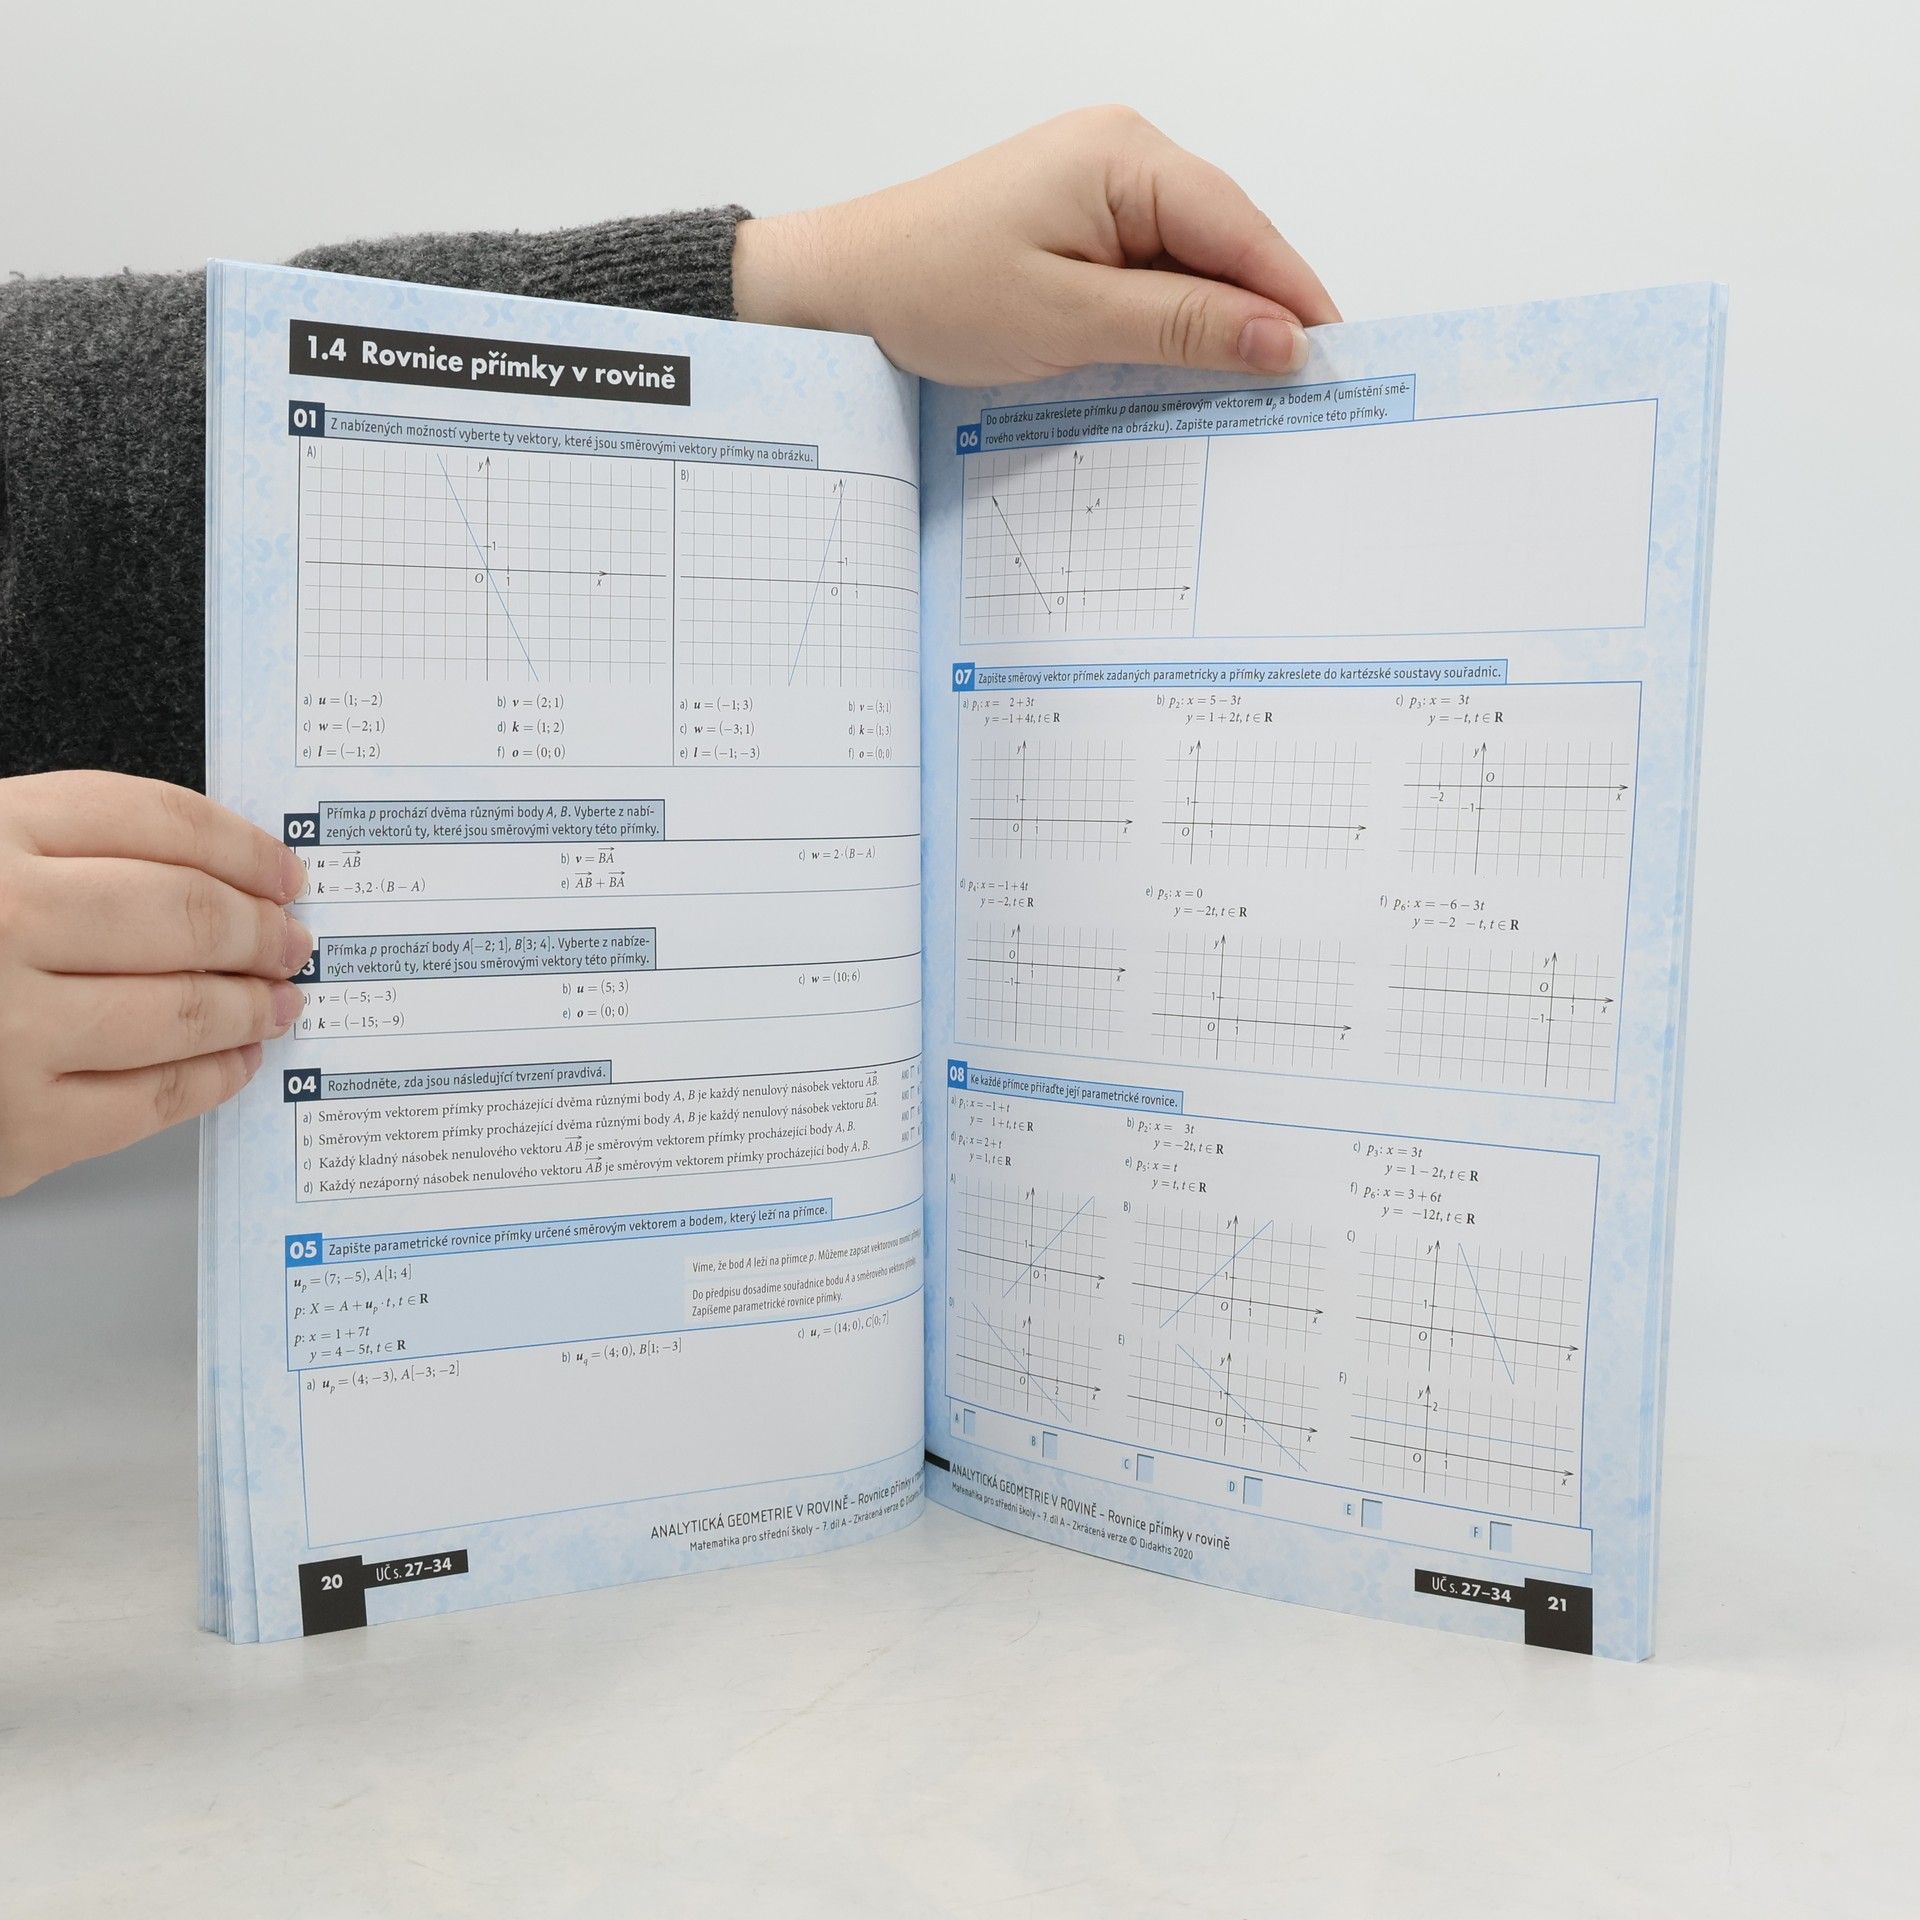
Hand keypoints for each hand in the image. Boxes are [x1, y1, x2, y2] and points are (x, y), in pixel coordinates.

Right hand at [0, 772, 311, 1196]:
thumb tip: (207, 869)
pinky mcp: (17, 1127)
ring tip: (277, 999)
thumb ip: (54, 848)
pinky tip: (233, 1062)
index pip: (154, 819)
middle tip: (292, 938)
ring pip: (182, 1010)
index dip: (240, 845)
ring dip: (250, 1005)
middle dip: (260, 929)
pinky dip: (212, 1079)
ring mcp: (8, 1030)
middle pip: (185, 915)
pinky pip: (150, 1100)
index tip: (280, 867)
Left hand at [732, 105, 1338, 384]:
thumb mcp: (1067, 319)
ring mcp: (1101, 188)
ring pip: (1193, 264)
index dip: (1294, 299)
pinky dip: (1172, 323)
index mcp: (1124, 155)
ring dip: (1215, 326)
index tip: (1336, 363)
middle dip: (1260, 316)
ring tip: (1245, 396)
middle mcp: (1122, 155)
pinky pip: (1152, 274)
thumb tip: (1279, 338)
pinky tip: (1183, 371)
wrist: (843, 290)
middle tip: (1300, 397)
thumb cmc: (931, 289)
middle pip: (1227, 243)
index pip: (1242, 229)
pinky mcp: (1081, 226)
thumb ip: (1181, 325)